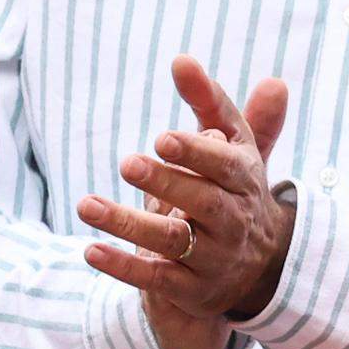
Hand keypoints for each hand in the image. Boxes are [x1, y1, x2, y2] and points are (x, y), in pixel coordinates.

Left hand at [78, 56, 293, 348]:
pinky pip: (157, 279)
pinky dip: (124, 266)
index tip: (162, 138)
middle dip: (167, 183)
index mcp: (244, 181)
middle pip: (203, 202)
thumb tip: (181, 59)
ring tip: (86, 205)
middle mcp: (233, 220)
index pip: (225, 166)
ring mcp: (213, 257)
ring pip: (174, 241)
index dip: (196, 153)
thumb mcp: (233, 148)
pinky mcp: (191, 289)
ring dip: (130, 224)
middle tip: (127, 164)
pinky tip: (90, 250)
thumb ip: (210, 103)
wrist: (262, 267)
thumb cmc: (234, 190)